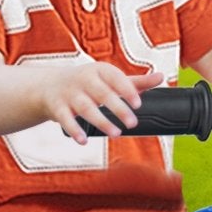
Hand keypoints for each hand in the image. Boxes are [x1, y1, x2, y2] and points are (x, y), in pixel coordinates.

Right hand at [46, 63, 168, 144]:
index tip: (139, 104)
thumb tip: (162, 77)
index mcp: (100, 70)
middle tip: (132, 123)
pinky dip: (74, 129)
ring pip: (85, 107)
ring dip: (100, 121)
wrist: (50, 86)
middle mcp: (84, 79)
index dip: (127, 90)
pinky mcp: (57, 107)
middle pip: (102, 93)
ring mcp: (69, 93)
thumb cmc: (88, 83)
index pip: (115, 78)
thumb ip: (135, 82)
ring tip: (115, 133)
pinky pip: (66, 119)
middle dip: (117, 108)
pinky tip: (83, 140)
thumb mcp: (109, 79)